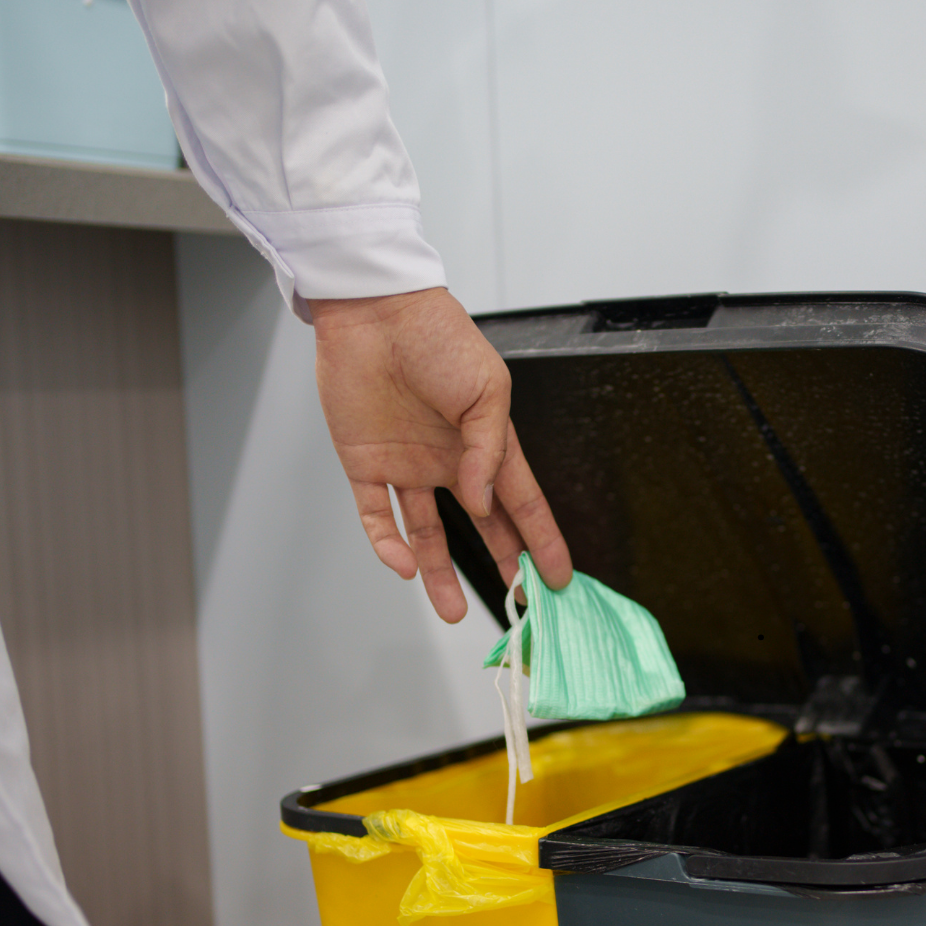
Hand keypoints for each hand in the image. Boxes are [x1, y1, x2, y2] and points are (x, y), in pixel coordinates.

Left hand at [309, 288, 572, 621]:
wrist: (373, 312)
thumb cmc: (437, 337)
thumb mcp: (487, 389)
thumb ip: (487, 451)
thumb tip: (483, 505)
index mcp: (487, 441)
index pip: (522, 502)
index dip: (542, 541)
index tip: (560, 578)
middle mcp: (450, 461)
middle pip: (481, 526)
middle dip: (501, 564)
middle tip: (517, 603)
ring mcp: (407, 465)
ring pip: (426, 535)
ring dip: (437, 574)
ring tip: (451, 613)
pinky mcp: (365, 464)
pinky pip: (376, 517)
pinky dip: (388, 545)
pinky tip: (403, 566)